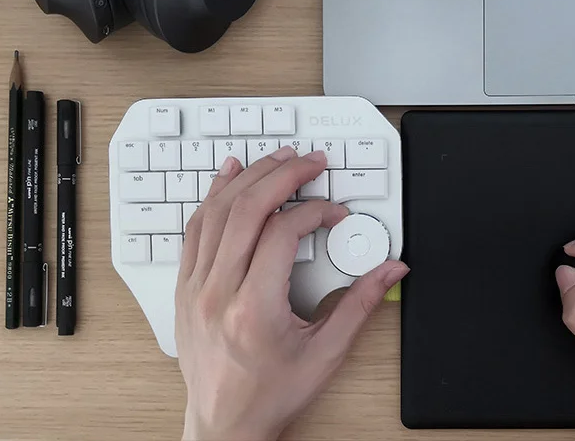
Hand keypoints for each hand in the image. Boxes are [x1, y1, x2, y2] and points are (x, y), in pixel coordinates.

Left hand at [175, 147, 409, 440]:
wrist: (225, 425)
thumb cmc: (271, 394)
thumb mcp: (326, 353)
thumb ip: (360, 305)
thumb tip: (390, 270)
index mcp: (254, 308)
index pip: (283, 232)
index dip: (315, 211)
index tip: (335, 214)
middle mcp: (218, 292)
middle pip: (247, 210)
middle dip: (282, 176)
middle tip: (309, 162)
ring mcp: (195, 288)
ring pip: (216, 213)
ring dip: (248, 178)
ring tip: (276, 160)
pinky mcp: (184, 288)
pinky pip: (194, 230)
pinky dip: (213, 198)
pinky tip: (228, 178)